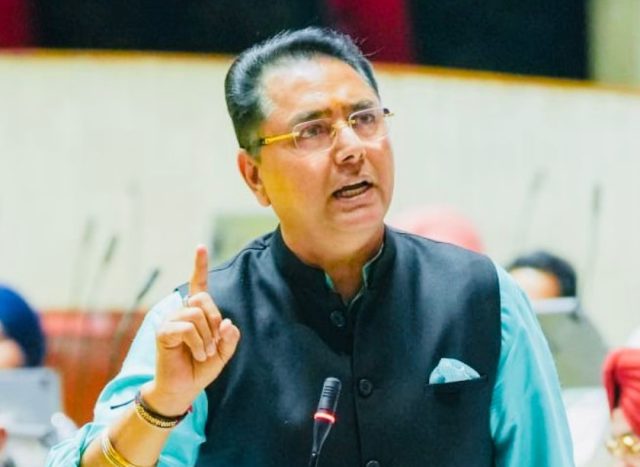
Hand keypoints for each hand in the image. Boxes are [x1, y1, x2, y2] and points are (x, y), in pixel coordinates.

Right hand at [145, 245, 240, 415]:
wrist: (183, 389)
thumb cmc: (200, 368)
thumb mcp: (223, 353)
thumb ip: (229, 338)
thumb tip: (227, 323)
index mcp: (196, 313)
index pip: (198, 285)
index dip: (199, 266)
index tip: (200, 247)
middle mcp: (181, 312)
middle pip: (203, 300)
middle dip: (214, 321)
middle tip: (212, 343)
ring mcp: (170, 321)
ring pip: (197, 314)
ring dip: (206, 337)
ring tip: (203, 353)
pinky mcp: (163, 332)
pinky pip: (187, 328)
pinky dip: (197, 343)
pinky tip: (197, 354)